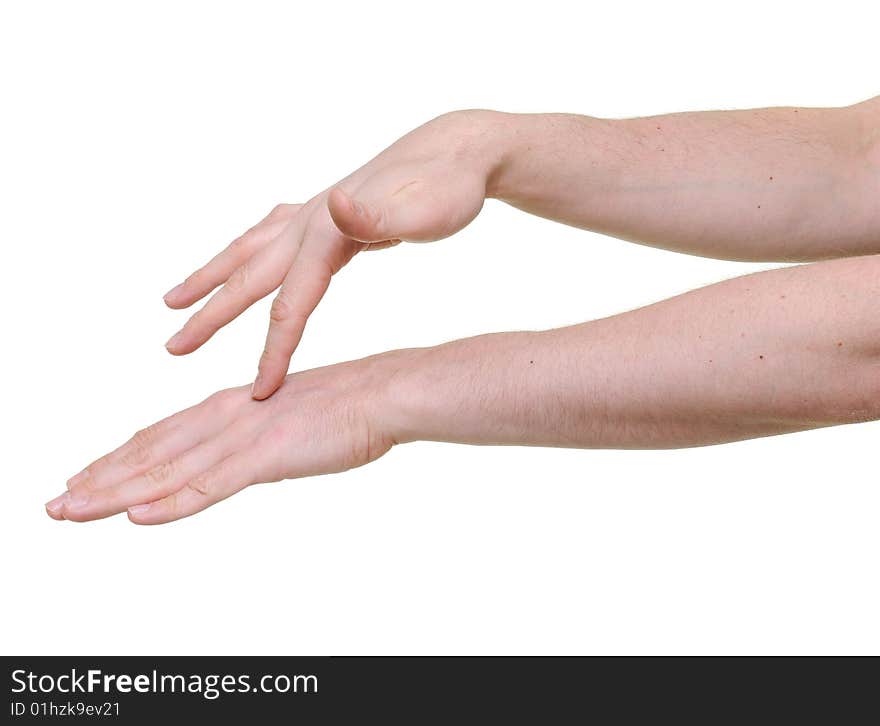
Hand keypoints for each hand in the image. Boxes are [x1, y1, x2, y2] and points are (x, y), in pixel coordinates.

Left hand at [45, 353, 404, 524]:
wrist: (379, 392)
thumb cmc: (342, 407)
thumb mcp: (285, 420)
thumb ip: (254, 436)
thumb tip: (239, 456)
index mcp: (228, 407)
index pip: (159, 436)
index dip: (117, 459)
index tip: (84, 476)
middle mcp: (222, 418)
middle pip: (148, 453)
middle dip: (98, 480)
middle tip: (55, 503)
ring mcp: (241, 437)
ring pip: (165, 472)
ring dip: (113, 494)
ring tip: (70, 511)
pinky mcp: (264, 456)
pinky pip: (209, 487)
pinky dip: (170, 503)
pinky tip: (136, 517)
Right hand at [162, 110, 500, 398]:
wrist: (460, 149)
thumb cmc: (449, 188)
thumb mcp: (427, 209)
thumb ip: (379, 214)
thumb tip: (334, 203)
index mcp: (329, 234)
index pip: (291, 305)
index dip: (273, 352)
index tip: (258, 394)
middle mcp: (311, 221)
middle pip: (251, 277)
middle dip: (210, 317)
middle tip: (172, 349)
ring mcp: (315, 214)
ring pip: (248, 249)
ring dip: (210, 277)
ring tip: (174, 299)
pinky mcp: (326, 214)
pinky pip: (269, 237)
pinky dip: (245, 251)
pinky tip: (244, 254)